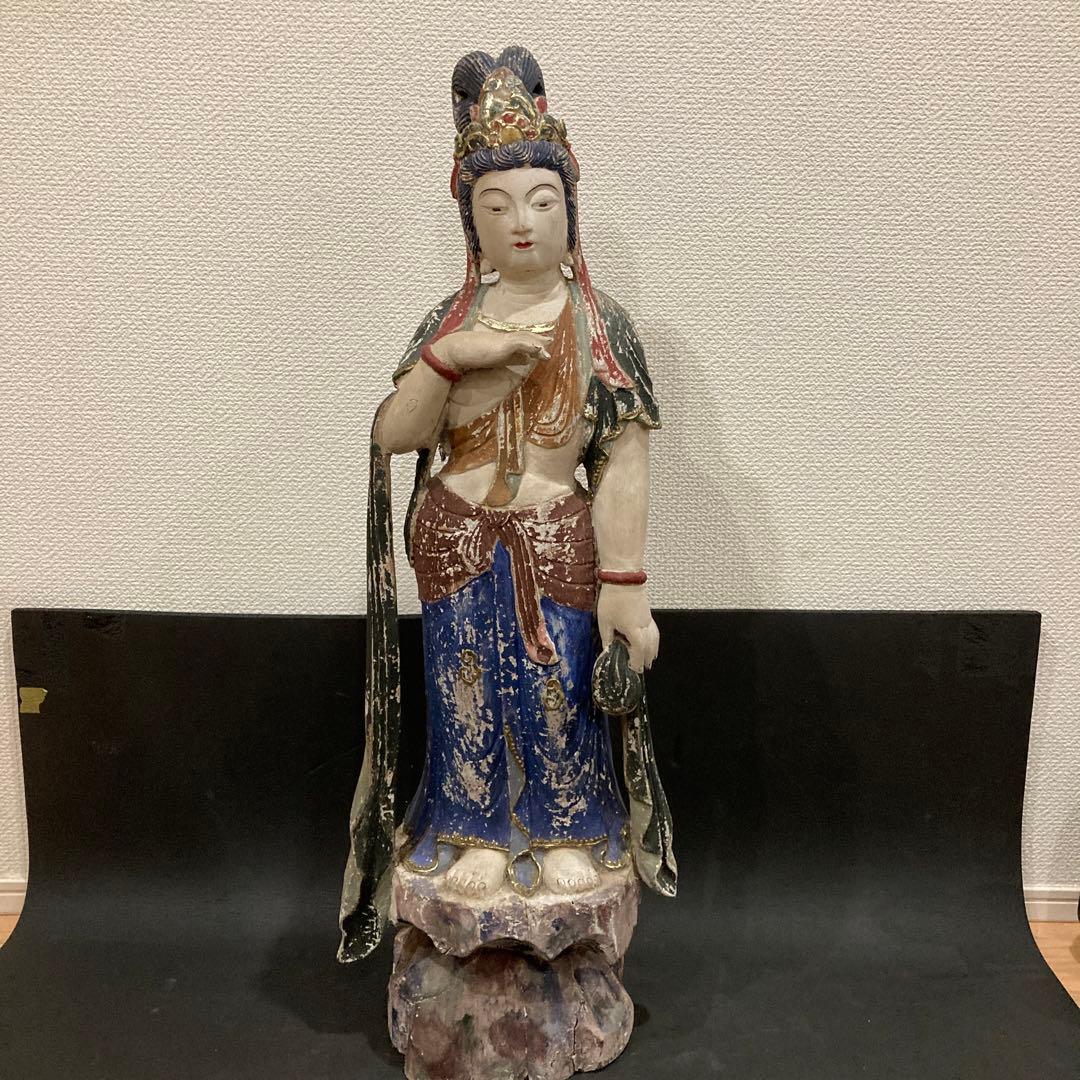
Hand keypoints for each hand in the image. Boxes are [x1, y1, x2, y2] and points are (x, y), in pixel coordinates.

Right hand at [432, 330, 550, 371]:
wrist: (457, 350)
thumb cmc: (471, 355)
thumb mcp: (495, 359)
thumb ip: (508, 359)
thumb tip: (523, 360)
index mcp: (503, 343)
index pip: (521, 341)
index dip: (532, 342)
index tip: (542, 345)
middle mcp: (505, 339)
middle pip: (525, 337)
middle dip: (538, 339)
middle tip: (550, 340)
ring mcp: (504, 340)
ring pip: (524, 338)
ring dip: (537, 342)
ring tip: (548, 346)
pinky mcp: (503, 344)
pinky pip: (520, 343)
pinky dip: (530, 345)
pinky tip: (539, 349)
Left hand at [597, 583, 658, 671]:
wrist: (624, 578)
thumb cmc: (612, 599)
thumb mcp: (604, 621)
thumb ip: (607, 637)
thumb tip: (607, 649)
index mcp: (634, 631)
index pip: (639, 651)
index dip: (637, 662)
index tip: (633, 669)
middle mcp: (644, 627)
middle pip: (650, 647)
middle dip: (647, 659)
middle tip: (643, 668)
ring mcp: (648, 619)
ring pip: (655, 638)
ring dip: (653, 650)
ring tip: (650, 658)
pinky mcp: (647, 612)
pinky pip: (655, 630)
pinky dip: (654, 639)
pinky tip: (651, 638)